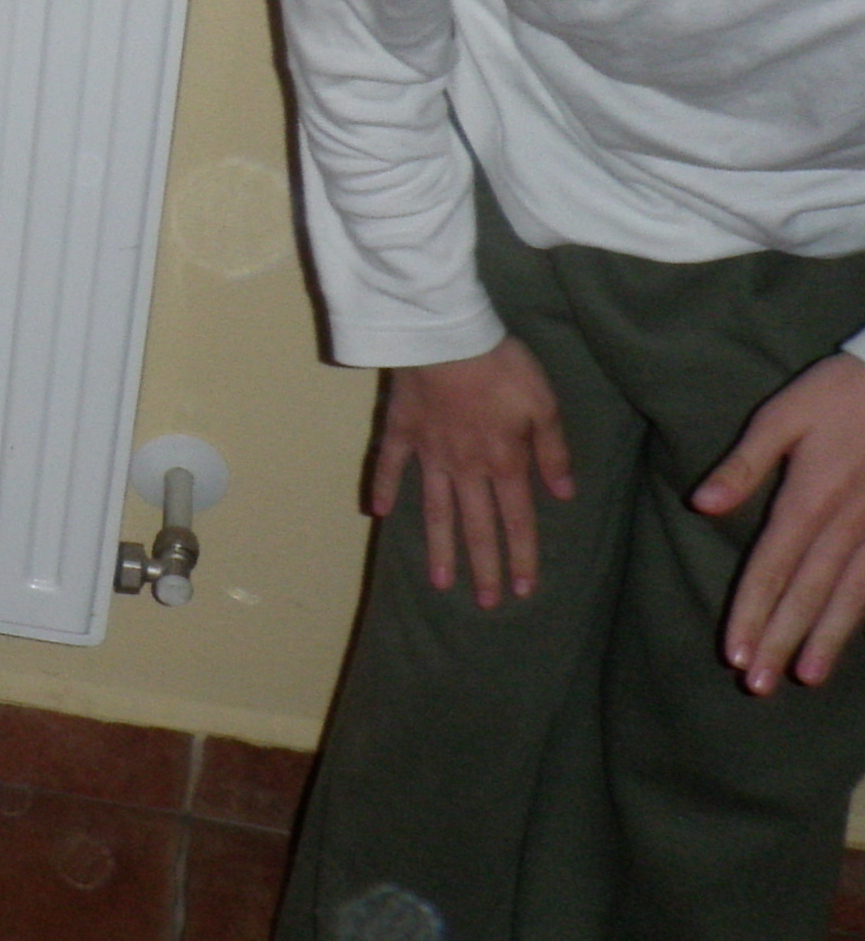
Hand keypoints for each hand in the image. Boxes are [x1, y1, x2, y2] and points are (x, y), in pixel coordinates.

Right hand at [369, 339, 575, 608]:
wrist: (445, 337)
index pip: (517, 520)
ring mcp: (429, 454)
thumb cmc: (501, 367)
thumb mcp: (544, 405)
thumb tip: (563, 494)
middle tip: (484, 602)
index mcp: (504, 462)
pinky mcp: (401, 433)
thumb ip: (553, 451)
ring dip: (439, 547)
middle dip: (483, 566)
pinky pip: (389, 466)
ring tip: (440, 581)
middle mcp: (466, 468)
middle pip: (477, 525)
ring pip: (434, 510)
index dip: (521, 556)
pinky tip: (377, 514)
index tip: (521, 590)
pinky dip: (382, 489)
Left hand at [705, 352, 864, 693]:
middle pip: (807, 593)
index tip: (734, 652)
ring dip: (824, 638)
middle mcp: (847, 526)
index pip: (772, 568)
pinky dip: (862, 612)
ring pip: (850, 596)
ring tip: (803, 677)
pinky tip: (846, 638)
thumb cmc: (839, 394)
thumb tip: (702, 504)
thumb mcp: (782, 416)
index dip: (751, 612)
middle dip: (780, 640)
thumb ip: (744, 464)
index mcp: (810, 500)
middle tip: (757, 685)